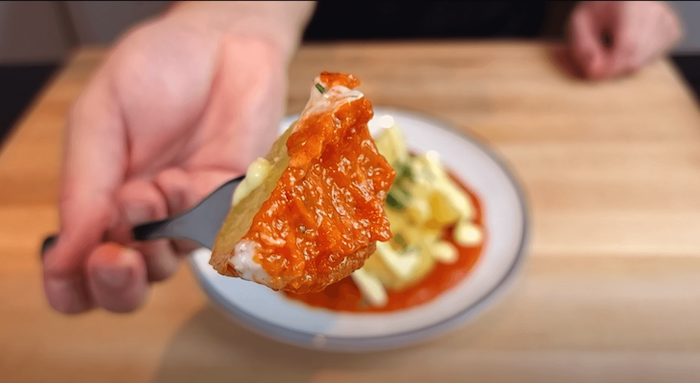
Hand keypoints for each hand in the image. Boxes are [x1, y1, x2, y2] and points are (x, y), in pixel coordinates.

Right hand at [42, 2, 313, 313]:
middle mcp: (146, 217)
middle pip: (130, 285)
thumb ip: (83, 187)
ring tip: (158, 184)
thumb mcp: (101, 117)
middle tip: (117, 256)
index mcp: (100, 199)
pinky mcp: (234, 203)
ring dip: (159, 235)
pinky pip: (218, 232)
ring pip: (173, 263)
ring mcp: (192, 214)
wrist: (225, 41)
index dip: (75, 286)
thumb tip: (61, 256)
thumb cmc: (157, 69)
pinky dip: (201, 214)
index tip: (80, 268)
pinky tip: (192, 178)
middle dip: (119, 282)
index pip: (80, 270)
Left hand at [567, 1, 680, 79]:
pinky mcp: (672, 33)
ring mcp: (668, 24)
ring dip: (620, 63)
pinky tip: (625, 42)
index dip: (609, 67)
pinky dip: (632, 59)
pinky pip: (649, 60)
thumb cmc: (599, 7)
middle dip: (611, 67)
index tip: (592, 72)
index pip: (628, 47)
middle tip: (597, 56)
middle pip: (635, 59)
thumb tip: (593, 73)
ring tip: (610, 44)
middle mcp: (657, 13)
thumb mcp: (580, 22)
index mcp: (633, 5)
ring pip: (641, 63)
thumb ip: (582, 47)